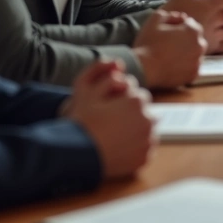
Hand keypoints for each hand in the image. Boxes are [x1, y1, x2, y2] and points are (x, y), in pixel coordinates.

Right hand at [65, 60, 155, 179]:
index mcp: (137, 101)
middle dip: (132, 116)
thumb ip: (98, 69)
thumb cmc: (79, 121)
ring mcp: (148, 140)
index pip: (139, 97)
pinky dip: (136, 149)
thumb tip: (118, 63)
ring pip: (146, 131)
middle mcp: (148, 119)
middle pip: (145, 113)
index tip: (110, 111)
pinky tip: (118, 148)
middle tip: (111, 124)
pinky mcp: (145, 158)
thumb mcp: (83, 89)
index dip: (123, 102)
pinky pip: (145, 149)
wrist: (74, 155)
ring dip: (136, 131)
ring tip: (114, 136)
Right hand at [132, 10, 207, 88]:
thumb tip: (181, 17)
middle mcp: (200, 45)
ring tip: (171, 56)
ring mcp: (198, 61)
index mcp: (193, 31)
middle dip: (186, 40)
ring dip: (187, 53)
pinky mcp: (194, 74)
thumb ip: (169, 14)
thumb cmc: (148, 43)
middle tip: (169, 45)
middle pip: (196, 39)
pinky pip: (192, 67)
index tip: (169, 33)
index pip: (192, 25)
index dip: (180, 27)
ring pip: (195, 54)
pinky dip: (186, 66)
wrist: (143, 68)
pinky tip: (173, 65)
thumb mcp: (154, 21)